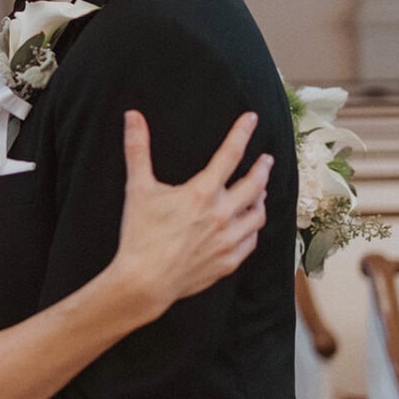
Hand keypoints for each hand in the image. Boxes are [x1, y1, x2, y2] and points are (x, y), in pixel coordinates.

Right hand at [112, 110, 271, 319]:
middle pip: (254, 184)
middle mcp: (222, 215)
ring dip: (261, 199)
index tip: (252, 119)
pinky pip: (251, 241)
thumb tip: (132, 116)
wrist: (144, 282)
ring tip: (260, 191)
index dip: (242, 133)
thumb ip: (137, 149)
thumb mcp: (137, 189)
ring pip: (258, 215)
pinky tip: (249, 225)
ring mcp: (228, 241)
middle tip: (266, 159)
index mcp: (202, 193)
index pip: (230, 154)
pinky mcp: (228, 262)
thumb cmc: (139, 234)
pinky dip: (253, 229)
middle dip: (262, 168)